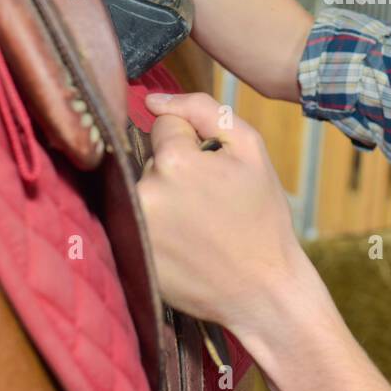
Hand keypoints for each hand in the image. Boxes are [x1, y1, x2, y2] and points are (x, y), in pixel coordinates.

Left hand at [138, 92, 305, 332]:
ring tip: (198, 226)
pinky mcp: (127, 253)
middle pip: (151, 158)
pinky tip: (181, 243)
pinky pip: (133, 219)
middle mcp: (145, 191)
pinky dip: (154, 225)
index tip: (215, 171)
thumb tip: (152, 100)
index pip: (165, 125)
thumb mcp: (250, 149)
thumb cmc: (262, 217)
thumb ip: (203, 110)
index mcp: (175, 162)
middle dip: (178, 171)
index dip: (195, 143)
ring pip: (143, 188)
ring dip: (165, 198)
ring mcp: (132, 226)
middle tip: (211, 203)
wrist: (263, 290)